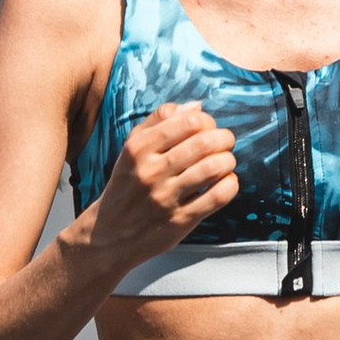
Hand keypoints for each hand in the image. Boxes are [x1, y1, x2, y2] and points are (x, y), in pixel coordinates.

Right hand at [85, 100, 239, 274]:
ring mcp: (165, 197)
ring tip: (226, 162)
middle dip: (224, 139)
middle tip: (225, 143)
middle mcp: (151, 171)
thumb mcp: (132, 147)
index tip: (208, 129)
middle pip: (205, 142)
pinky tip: (226, 182)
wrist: (108, 233)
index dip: (207, 121)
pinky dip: (230, 185)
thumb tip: (196, 106)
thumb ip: (160, 121)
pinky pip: (217, 196)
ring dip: (228, 161)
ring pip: (214, 168)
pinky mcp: (179, 220)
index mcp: (139, 148)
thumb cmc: (127, 184)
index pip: (189, 121)